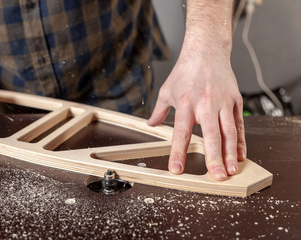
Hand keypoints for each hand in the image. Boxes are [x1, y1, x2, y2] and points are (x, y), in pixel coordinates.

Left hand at [148, 48, 246, 180]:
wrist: (206, 51)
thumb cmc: (185, 72)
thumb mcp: (166, 90)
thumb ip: (159, 110)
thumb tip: (150, 124)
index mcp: (185, 104)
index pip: (181, 133)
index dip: (178, 153)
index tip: (176, 170)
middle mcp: (205, 104)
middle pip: (211, 135)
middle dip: (214, 158)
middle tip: (217, 176)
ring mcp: (223, 102)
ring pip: (229, 131)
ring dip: (230, 153)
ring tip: (230, 170)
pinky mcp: (235, 100)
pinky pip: (239, 124)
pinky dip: (240, 141)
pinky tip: (239, 154)